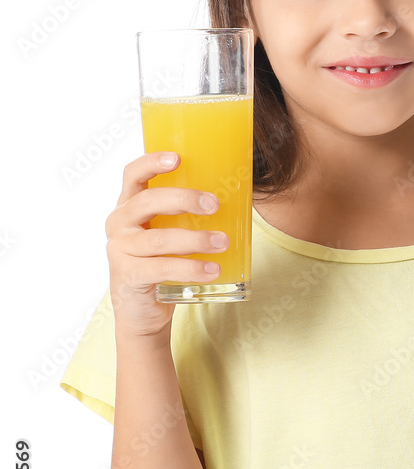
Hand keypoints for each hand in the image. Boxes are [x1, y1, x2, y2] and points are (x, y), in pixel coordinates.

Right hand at [105, 153, 228, 342]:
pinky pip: (161, 268)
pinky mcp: (128, 276)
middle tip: (214, 204)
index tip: (178, 158)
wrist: (143, 310)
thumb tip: (238, 192)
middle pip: (148, 201)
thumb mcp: (171, 231)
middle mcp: (119, 223)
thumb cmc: (163, 261)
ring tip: (223, 242)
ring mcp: (120, 250)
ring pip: (160, 239)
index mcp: (129, 205)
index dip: (151, 162)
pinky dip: (190, 268)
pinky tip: (212, 270)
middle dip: (184, 199)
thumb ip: (189, 213)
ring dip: (195, 239)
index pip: (133, 175)